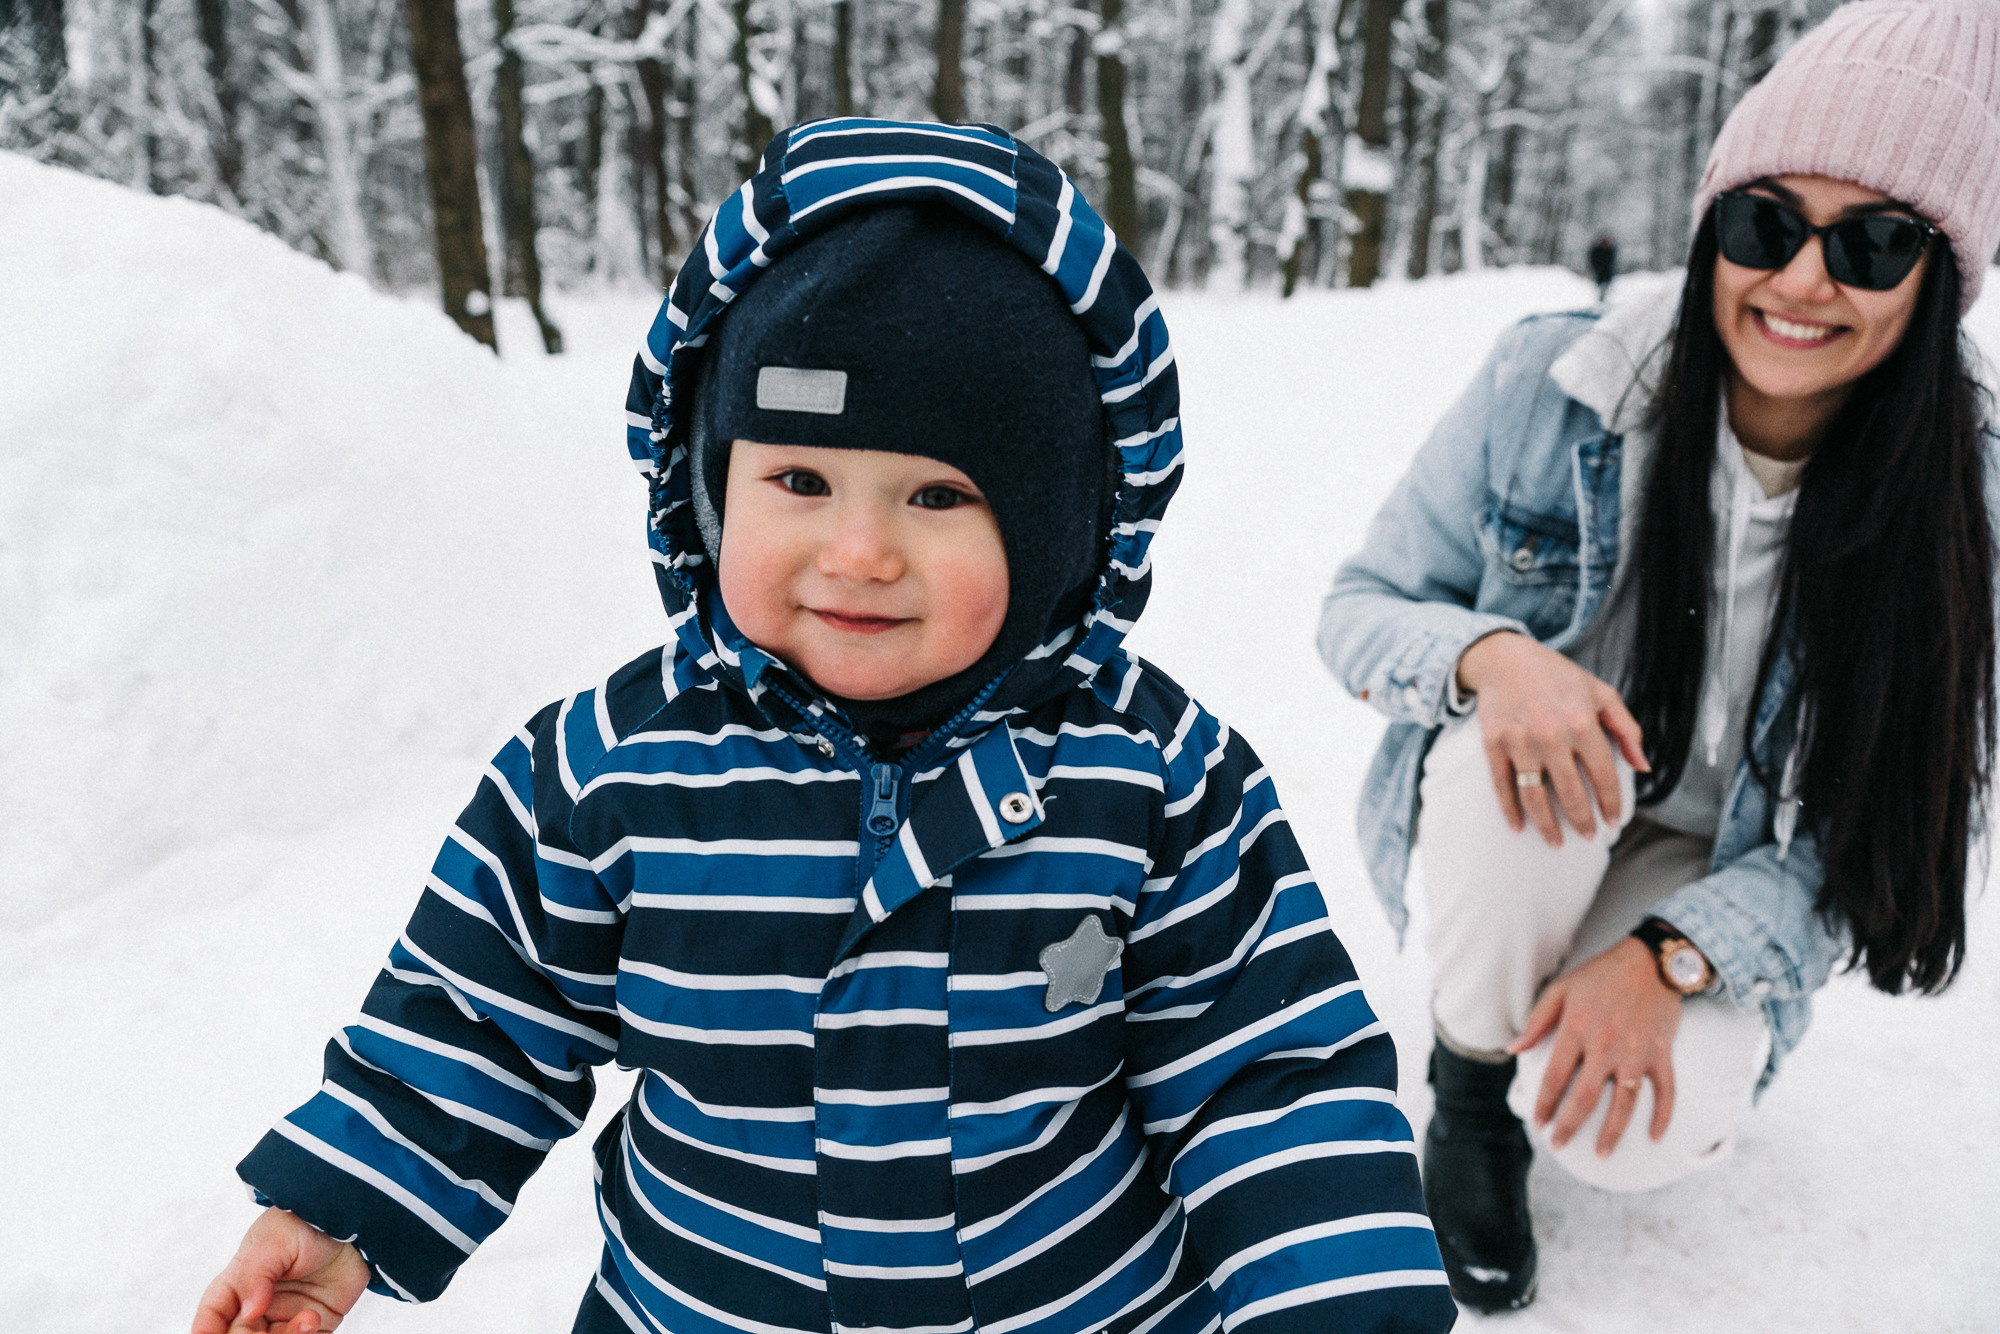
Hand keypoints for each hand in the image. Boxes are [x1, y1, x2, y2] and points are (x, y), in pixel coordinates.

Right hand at [193, 1207, 370, 1333]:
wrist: (352, 1224)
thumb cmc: (306, 1223)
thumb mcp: (276, 1239)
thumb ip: (258, 1273)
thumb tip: (250, 1311)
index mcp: (238, 1281)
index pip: (213, 1311)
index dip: (206, 1328)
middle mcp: (257, 1303)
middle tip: (264, 1333)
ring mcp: (284, 1316)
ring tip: (307, 1321)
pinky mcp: (313, 1324)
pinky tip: (313, 1319)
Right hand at [1455, 631, 1647, 845]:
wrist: (1506, 659)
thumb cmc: (1558, 676)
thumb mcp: (1601, 693)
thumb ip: (1627, 728)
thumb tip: (1643, 767)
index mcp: (1583, 724)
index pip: (1604, 776)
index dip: (1612, 803)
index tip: (1614, 821)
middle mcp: (1552, 735)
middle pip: (1571, 793)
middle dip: (1583, 821)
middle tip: (1589, 836)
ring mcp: (1521, 742)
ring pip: (1535, 796)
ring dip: (1548, 826)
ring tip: (1557, 842)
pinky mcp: (1494, 744)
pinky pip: (1502, 785)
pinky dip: (1509, 810)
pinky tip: (1518, 827)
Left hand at [1509, 937, 1680, 1156]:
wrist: (1651, 961)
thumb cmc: (1602, 974)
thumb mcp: (1561, 989)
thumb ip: (1537, 1021)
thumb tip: (1512, 1048)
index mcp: (1577, 1029)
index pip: (1555, 1077)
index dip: (1544, 1103)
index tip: (1538, 1123)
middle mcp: (1605, 1045)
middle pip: (1585, 1097)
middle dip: (1569, 1126)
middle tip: (1559, 1145)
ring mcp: (1636, 1052)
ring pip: (1624, 1104)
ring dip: (1612, 1133)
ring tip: (1601, 1153)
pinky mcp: (1662, 1054)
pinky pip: (1665, 1092)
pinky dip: (1662, 1116)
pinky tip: (1654, 1137)